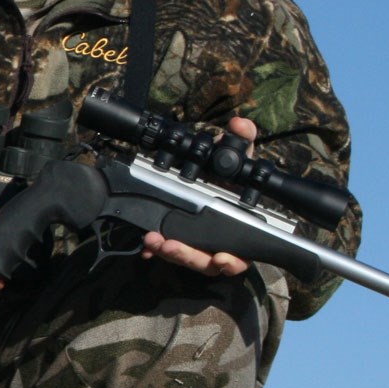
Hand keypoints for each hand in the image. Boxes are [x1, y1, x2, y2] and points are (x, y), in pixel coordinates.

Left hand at [139, 116, 256, 276]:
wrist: (208, 177)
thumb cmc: (228, 176)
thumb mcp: (237, 156)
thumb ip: (242, 141)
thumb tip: (241, 125)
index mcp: (239, 231)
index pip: (240, 256)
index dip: (231, 262)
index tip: (223, 259)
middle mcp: (218, 243)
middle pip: (206, 262)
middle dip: (189, 257)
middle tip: (172, 246)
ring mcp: (197, 245)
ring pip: (184, 258)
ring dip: (169, 252)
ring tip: (154, 241)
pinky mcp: (176, 241)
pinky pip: (165, 252)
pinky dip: (155, 250)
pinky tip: (146, 246)